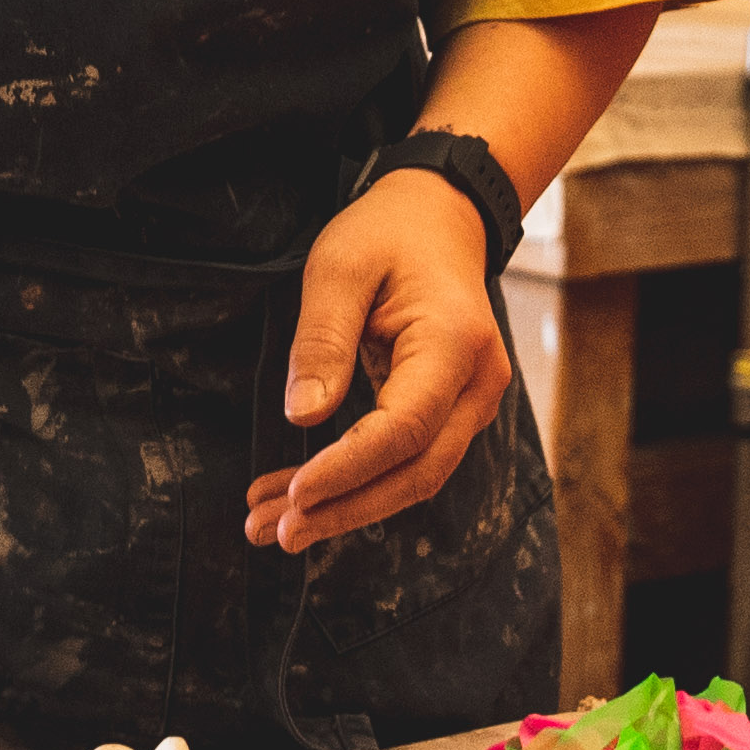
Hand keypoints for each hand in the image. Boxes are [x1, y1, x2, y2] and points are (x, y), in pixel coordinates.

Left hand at [244, 167, 511, 549]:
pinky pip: (409, 460)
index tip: (293, 495)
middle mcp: (477, 383)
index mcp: (454, 344)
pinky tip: (300, 495)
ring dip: (346, 507)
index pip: (402, 430)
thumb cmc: (387, 234)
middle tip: (274, 532)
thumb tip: (302, 418)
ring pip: (414, 477)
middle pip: (416, 472)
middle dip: (344, 509)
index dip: (348, 470)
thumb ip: (321, 340)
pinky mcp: (454, 411)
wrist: (440, 217)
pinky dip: (357, 483)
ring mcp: (473, 401)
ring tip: (271, 525)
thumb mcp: (338, 267)